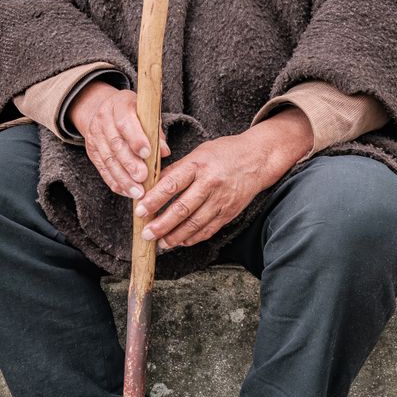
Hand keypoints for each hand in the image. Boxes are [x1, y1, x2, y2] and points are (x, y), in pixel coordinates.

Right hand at [68, 81, 169, 199]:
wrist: (105, 110)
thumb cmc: (135, 113)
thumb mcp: (147, 114)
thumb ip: (156, 132)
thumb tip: (164, 152)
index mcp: (119, 104)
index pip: (125, 121)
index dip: (136, 138)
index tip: (147, 154)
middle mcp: (103, 118)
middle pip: (115, 143)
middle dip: (130, 163)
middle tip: (143, 177)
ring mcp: (94, 135)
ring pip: (108, 159)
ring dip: (123, 178)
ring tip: (137, 191)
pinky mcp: (91, 150)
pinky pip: (102, 169)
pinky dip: (115, 182)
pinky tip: (126, 192)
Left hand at [134, 106, 313, 248]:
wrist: (257, 159)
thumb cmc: (223, 153)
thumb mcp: (197, 153)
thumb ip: (175, 170)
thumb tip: (151, 186)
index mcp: (198, 165)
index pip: (171, 185)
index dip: (154, 200)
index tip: (139, 211)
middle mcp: (210, 183)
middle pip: (182, 209)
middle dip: (161, 225)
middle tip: (146, 234)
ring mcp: (221, 200)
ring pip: (195, 224)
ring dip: (175, 236)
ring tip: (160, 243)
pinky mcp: (229, 212)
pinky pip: (208, 229)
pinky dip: (192, 238)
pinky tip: (180, 241)